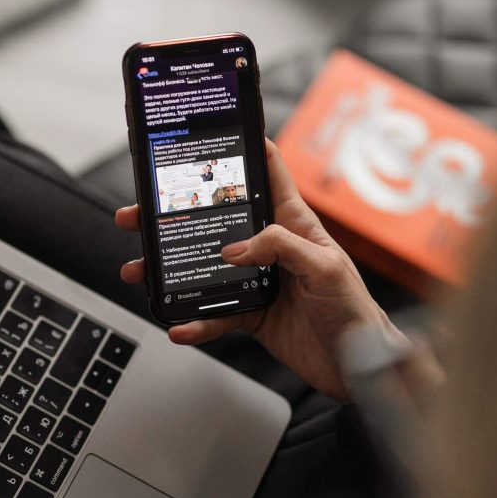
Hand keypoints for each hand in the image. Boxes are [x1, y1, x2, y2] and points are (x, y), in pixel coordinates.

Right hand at [116, 139, 400, 399]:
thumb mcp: (326, 267)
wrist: (357, 365)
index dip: (244, 148)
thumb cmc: (354, 309)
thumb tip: (235, 248)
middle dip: (174, 214)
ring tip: (141, 270)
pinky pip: (213, 314)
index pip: (268, 173)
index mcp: (292, 223)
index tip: (211, 132)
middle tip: (140, 214)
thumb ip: (282, 248)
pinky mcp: (249, 313)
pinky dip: (194, 321)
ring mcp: (254, 280)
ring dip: (169, 270)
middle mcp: (269, 247)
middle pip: (215, 221)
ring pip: (203, 268)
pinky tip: (178, 325)